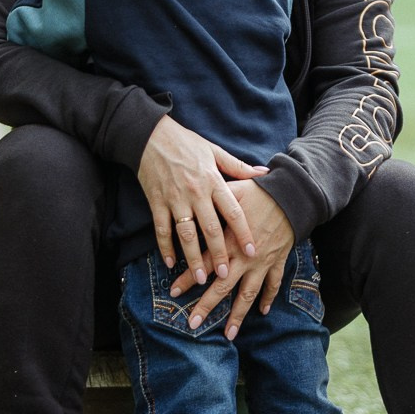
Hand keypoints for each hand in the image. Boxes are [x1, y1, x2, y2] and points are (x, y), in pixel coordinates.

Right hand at [136, 117, 265, 287]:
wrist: (150, 136)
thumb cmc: (186, 142)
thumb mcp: (215, 151)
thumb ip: (238, 167)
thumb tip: (264, 174)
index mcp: (213, 180)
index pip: (233, 212)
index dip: (243, 233)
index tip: (252, 251)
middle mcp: (196, 192)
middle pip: (210, 229)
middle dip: (219, 254)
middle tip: (227, 275)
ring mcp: (175, 199)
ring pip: (186, 234)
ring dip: (193, 258)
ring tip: (201, 278)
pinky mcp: (156, 202)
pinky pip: (161, 229)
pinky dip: (166, 247)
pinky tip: (172, 263)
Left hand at [177, 182, 297, 338]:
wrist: (292, 196)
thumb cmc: (259, 191)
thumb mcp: (231, 192)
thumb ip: (212, 203)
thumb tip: (192, 203)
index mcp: (229, 241)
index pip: (204, 264)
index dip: (188, 279)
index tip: (173, 293)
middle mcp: (245, 258)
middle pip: (223, 287)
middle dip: (206, 307)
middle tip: (192, 324)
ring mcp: (263, 263)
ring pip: (248, 294)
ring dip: (238, 315)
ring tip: (229, 334)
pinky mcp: (278, 261)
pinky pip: (274, 284)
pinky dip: (269, 298)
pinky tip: (263, 311)